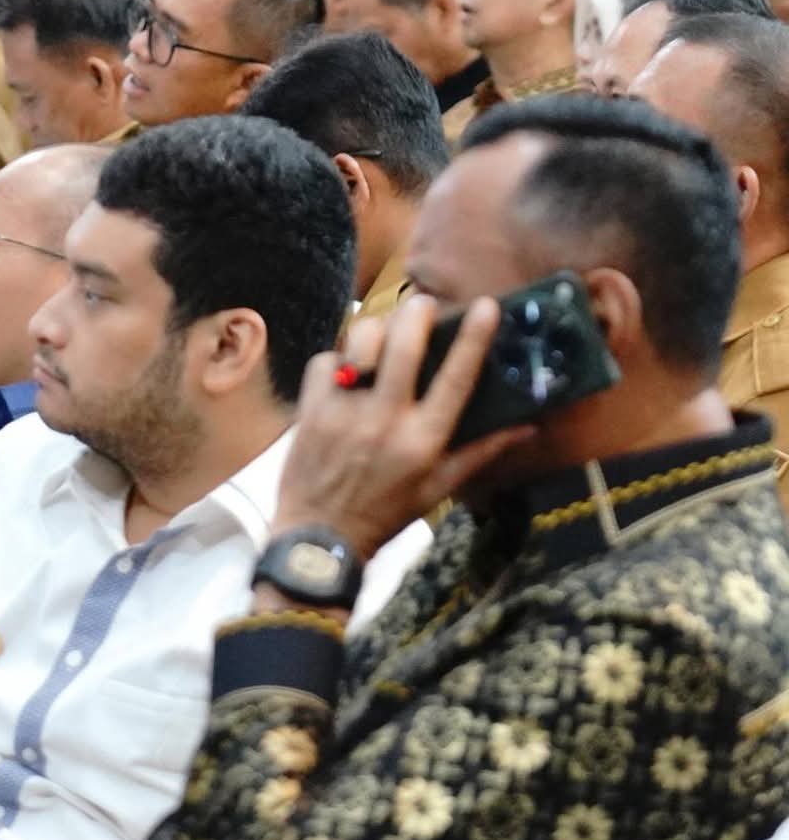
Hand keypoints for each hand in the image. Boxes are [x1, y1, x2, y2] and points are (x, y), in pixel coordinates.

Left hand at [273, 294, 533, 561]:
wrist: (320, 537)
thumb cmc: (386, 512)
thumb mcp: (440, 488)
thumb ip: (481, 452)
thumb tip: (529, 426)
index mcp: (424, 440)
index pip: (456, 379)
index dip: (473, 338)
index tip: (486, 306)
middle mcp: (386, 421)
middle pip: (405, 346)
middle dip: (417, 313)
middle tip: (423, 302)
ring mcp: (344, 413)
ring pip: (360, 345)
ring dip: (374, 330)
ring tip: (383, 333)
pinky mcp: (311, 410)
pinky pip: (324, 362)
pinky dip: (336, 359)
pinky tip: (346, 369)